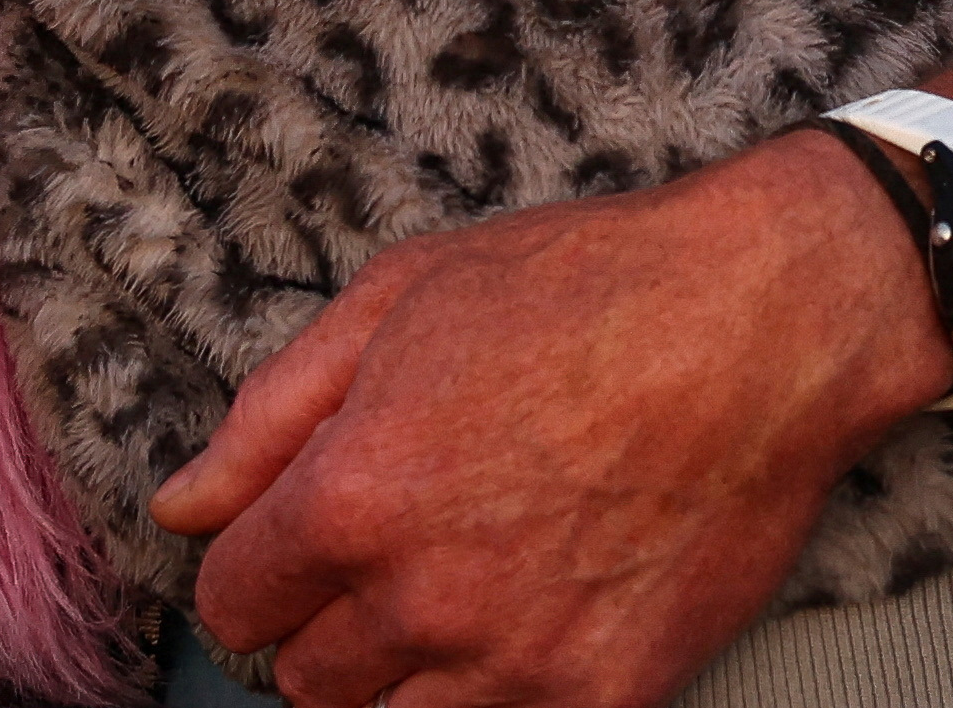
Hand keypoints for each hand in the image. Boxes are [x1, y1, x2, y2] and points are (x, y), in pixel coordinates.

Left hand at [155, 132, 947, 707]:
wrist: (770, 321)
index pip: (231, 601)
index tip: (301, 536)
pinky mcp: (601, 699)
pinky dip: (494, 694)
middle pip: (304, 681)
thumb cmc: (591, 285)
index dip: (258, 564)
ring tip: (463, 587)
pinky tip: (532, 614)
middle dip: (329, 619)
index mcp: (353, 496)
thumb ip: (272, 413)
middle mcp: (421, 597)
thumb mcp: (404, 296)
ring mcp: (514, 663)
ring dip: (402, 674)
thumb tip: (181, 506)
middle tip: (398, 548)